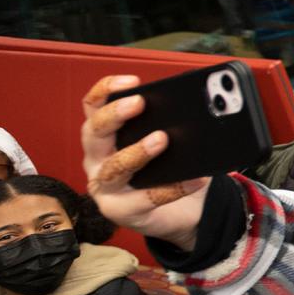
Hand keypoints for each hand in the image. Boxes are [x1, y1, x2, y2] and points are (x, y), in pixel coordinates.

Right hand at [81, 75, 209, 249]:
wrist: (181, 213)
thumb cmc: (169, 171)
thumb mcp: (169, 143)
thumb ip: (173, 124)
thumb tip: (200, 103)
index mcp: (104, 136)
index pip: (93, 107)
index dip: (106, 90)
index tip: (131, 81)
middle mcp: (97, 159)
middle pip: (94, 132)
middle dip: (115, 115)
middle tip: (140, 103)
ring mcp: (105, 187)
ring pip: (114, 167)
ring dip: (138, 151)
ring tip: (162, 139)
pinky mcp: (120, 211)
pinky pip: (144, 199)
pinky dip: (173, 188)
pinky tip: (195, 179)